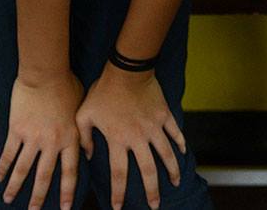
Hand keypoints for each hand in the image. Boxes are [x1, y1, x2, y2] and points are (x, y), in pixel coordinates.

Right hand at [0, 72, 82, 209]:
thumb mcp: (83, 110)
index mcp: (70, 138)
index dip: (66, 192)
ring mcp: (32, 138)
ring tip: (8, 199)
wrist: (46, 73)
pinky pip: (8, 154)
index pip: (69, 172)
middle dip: (38, 197)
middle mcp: (52, 142)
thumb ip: (84, 133)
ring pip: (23, 169)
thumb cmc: (68, 87)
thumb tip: (89, 152)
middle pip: (44, 176)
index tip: (64, 207)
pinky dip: (3, 167)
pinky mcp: (16, 130)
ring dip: (15, 187)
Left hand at [76, 65, 185, 209]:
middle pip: (148, 170)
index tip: (118, 207)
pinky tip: (182, 152)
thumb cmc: (103, 91)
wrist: (127, 70)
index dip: (119, 193)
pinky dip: (180, 143)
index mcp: (118, 140)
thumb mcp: (84, 115)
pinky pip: (174, 132)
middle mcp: (138, 138)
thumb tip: (87, 154)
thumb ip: (84, 138)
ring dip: (172, 170)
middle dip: (152, 191)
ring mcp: (154, 127)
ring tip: (176, 182)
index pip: (119, 174)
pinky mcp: (164, 115)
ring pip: (166, 154)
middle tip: (154, 205)